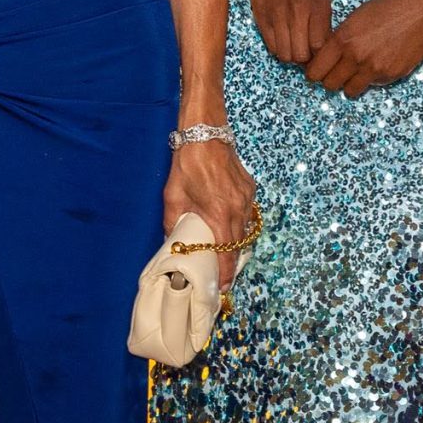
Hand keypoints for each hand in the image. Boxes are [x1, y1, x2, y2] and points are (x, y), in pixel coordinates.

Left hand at [160, 138, 255, 282]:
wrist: (205, 135)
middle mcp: (238, 210)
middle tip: (221, 270)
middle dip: (231, 260)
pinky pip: (247, 212)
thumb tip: (171, 240)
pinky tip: (226, 219)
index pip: (227, 253)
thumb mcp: (172, 196)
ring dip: (235, 240)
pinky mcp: (250, 189)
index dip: (227, 273)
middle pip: (239, 245)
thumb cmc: (187, 165)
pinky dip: (238, 221)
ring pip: (244, 229)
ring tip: (223, 247)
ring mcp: (247, 199)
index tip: (224, 286)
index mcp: (219, 214)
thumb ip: (172, 222)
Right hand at [247, 0, 333, 65]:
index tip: (321, 51)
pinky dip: (279, 48)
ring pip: (284, 54)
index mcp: (316, 5)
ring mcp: (276, 15)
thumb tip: (322, 45)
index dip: (321, 54)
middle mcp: (295, 12)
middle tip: (307, 51)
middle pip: (301, 55)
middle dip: (306, 58)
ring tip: (295, 45)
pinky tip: (284, 39)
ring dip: (291, 55)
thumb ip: (324, 19)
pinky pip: (271, 45)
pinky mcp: (260, 16)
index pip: (320, 46)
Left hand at [304, 0, 422, 97]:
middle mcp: (356, 57)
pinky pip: (373, 85)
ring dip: (348, 84)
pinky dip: (371, 79)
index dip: (313, 72)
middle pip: (329, 85)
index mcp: (342, 39)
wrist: (420, 10)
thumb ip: (339, 40)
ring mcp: (375, 68)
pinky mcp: (392, 75)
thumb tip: (325, 58)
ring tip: (354, 72)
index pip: (315, 70)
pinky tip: (377, 63)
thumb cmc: (386, 8)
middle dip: (329, 80)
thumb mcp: (354, 19)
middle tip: (334, 73)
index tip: (316, 71)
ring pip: (349, 91)